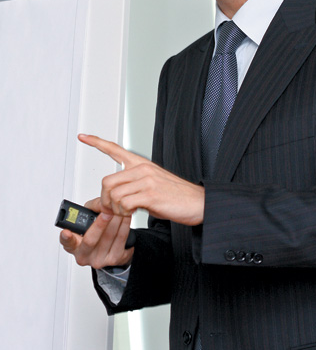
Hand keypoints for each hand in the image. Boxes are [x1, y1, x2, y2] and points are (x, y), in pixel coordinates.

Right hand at [59, 197, 134, 269]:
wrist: (112, 249)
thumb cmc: (97, 234)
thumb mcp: (89, 221)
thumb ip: (91, 209)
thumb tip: (102, 203)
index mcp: (74, 246)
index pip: (67, 242)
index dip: (66, 237)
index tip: (66, 232)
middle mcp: (85, 255)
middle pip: (90, 240)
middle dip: (99, 224)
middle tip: (106, 212)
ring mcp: (100, 259)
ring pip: (109, 237)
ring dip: (116, 220)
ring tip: (119, 209)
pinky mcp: (115, 259)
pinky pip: (121, 239)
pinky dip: (124, 225)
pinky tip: (125, 217)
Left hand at [78, 134, 204, 225]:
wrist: (198, 202)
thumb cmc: (175, 196)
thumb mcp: (148, 190)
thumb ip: (127, 191)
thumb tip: (104, 202)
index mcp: (141, 164)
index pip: (115, 149)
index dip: (96, 142)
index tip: (83, 136)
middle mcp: (142, 168)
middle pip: (107, 181)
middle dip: (104, 199)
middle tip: (113, 209)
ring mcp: (146, 180)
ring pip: (113, 193)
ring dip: (115, 209)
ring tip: (126, 212)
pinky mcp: (150, 193)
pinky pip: (124, 203)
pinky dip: (124, 213)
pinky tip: (134, 213)